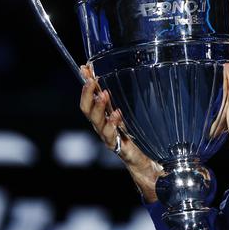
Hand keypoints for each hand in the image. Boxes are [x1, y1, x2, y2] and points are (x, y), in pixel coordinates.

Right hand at [79, 65, 161, 201]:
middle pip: (87, 110)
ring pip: (97, 122)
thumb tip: (118, 78)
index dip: (85, 84)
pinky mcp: (118, 147)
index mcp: (103, 117)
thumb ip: (120, 98)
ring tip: (104, 94)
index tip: (85, 68)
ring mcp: (108, 137)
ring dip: (99, 107)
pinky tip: (117, 115)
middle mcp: (102, 127)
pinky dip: (113, 124)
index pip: (89, 98)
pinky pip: (111, 135)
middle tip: (91, 81)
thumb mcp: (128, 113)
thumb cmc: (135, 136)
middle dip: (88, 95)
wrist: (143, 161)